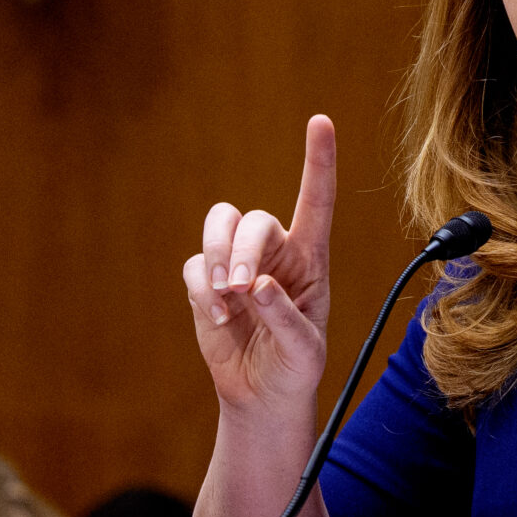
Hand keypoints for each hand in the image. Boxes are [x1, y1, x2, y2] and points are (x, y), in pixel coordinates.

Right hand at [183, 115, 336, 418]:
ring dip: (218, 255)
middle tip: (241, 287)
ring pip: (219, 226)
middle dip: (242, 249)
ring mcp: (238, 263)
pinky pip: (195, 266)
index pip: (316, 200)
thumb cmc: (296, 368)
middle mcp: (275, 252)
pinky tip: (219, 319)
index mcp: (311, 259)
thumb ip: (287, 319)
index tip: (320, 121)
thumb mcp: (305, 352)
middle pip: (253, 219)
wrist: (262, 394)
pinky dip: (202, 290)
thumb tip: (259, 286)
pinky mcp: (208, 282)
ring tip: (228, 296)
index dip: (318, 161)